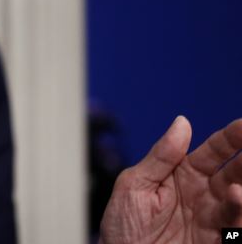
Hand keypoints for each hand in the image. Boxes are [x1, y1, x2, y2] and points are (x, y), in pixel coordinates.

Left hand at [99, 115, 241, 243]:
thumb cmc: (123, 227)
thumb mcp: (133, 185)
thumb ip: (160, 156)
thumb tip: (182, 122)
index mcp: (183, 174)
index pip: (214, 151)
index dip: (231, 138)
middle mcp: (204, 196)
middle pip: (234, 174)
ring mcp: (211, 220)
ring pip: (237, 204)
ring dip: (241, 198)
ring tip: (236, 191)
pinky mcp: (215, 242)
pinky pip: (234, 230)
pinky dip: (238, 221)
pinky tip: (236, 205)